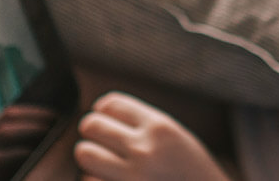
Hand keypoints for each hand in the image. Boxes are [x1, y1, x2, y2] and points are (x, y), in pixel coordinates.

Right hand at [0, 104, 59, 179]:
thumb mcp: (19, 168)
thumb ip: (27, 151)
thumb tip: (54, 131)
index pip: (9, 116)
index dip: (34, 112)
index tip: (57, 115)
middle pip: (6, 120)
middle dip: (35, 118)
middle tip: (58, 121)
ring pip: (2, 134)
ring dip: (31, 130)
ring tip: (53, 132)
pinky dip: (19, 152)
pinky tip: (37, 153)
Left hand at [73, 92, 228, 180]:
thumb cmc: (194, 174)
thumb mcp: (178, 138)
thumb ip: (144, 124)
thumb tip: (102, 110)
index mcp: (160, 128)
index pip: (111, 104)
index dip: (103, 110)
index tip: (104, 117)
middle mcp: (144, 150)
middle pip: (92, 125)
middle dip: (92, 131)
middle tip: (100, 140)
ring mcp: (132, 177)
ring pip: (85, 153)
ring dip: (91, 157)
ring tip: (102, 161)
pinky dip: (96, 180)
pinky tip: (110, 180)